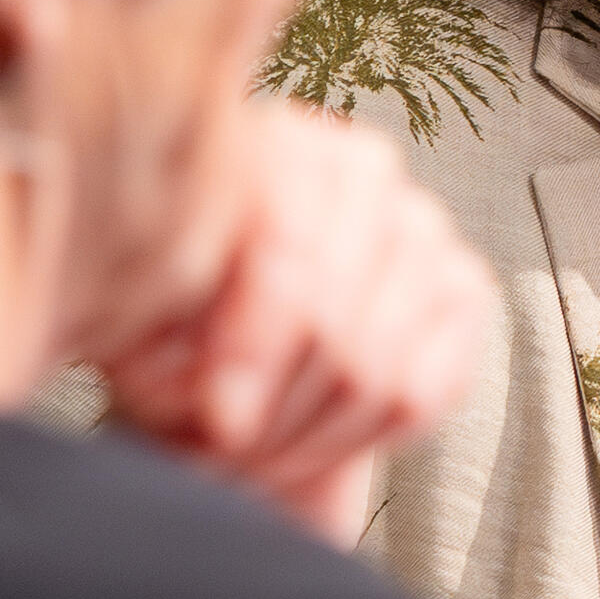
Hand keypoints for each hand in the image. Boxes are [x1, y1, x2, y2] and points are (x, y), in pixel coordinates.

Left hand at [97, 104, 498, 542]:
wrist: (215, 387)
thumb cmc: (168, 345)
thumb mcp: (136, 331)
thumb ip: (158, 332)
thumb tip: (210, 390)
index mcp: (269, 147)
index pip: (287, 242)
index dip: (254, 345)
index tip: (219, 417)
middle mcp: (358, 170)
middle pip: (335, 320)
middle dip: (276, 407)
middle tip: (228, 449)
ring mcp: (420, 225)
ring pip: (376, 368)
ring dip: (311, 433)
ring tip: (261, 451)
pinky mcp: (463, 290)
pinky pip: (425, 390)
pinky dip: (368, 436)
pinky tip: (322, 434)